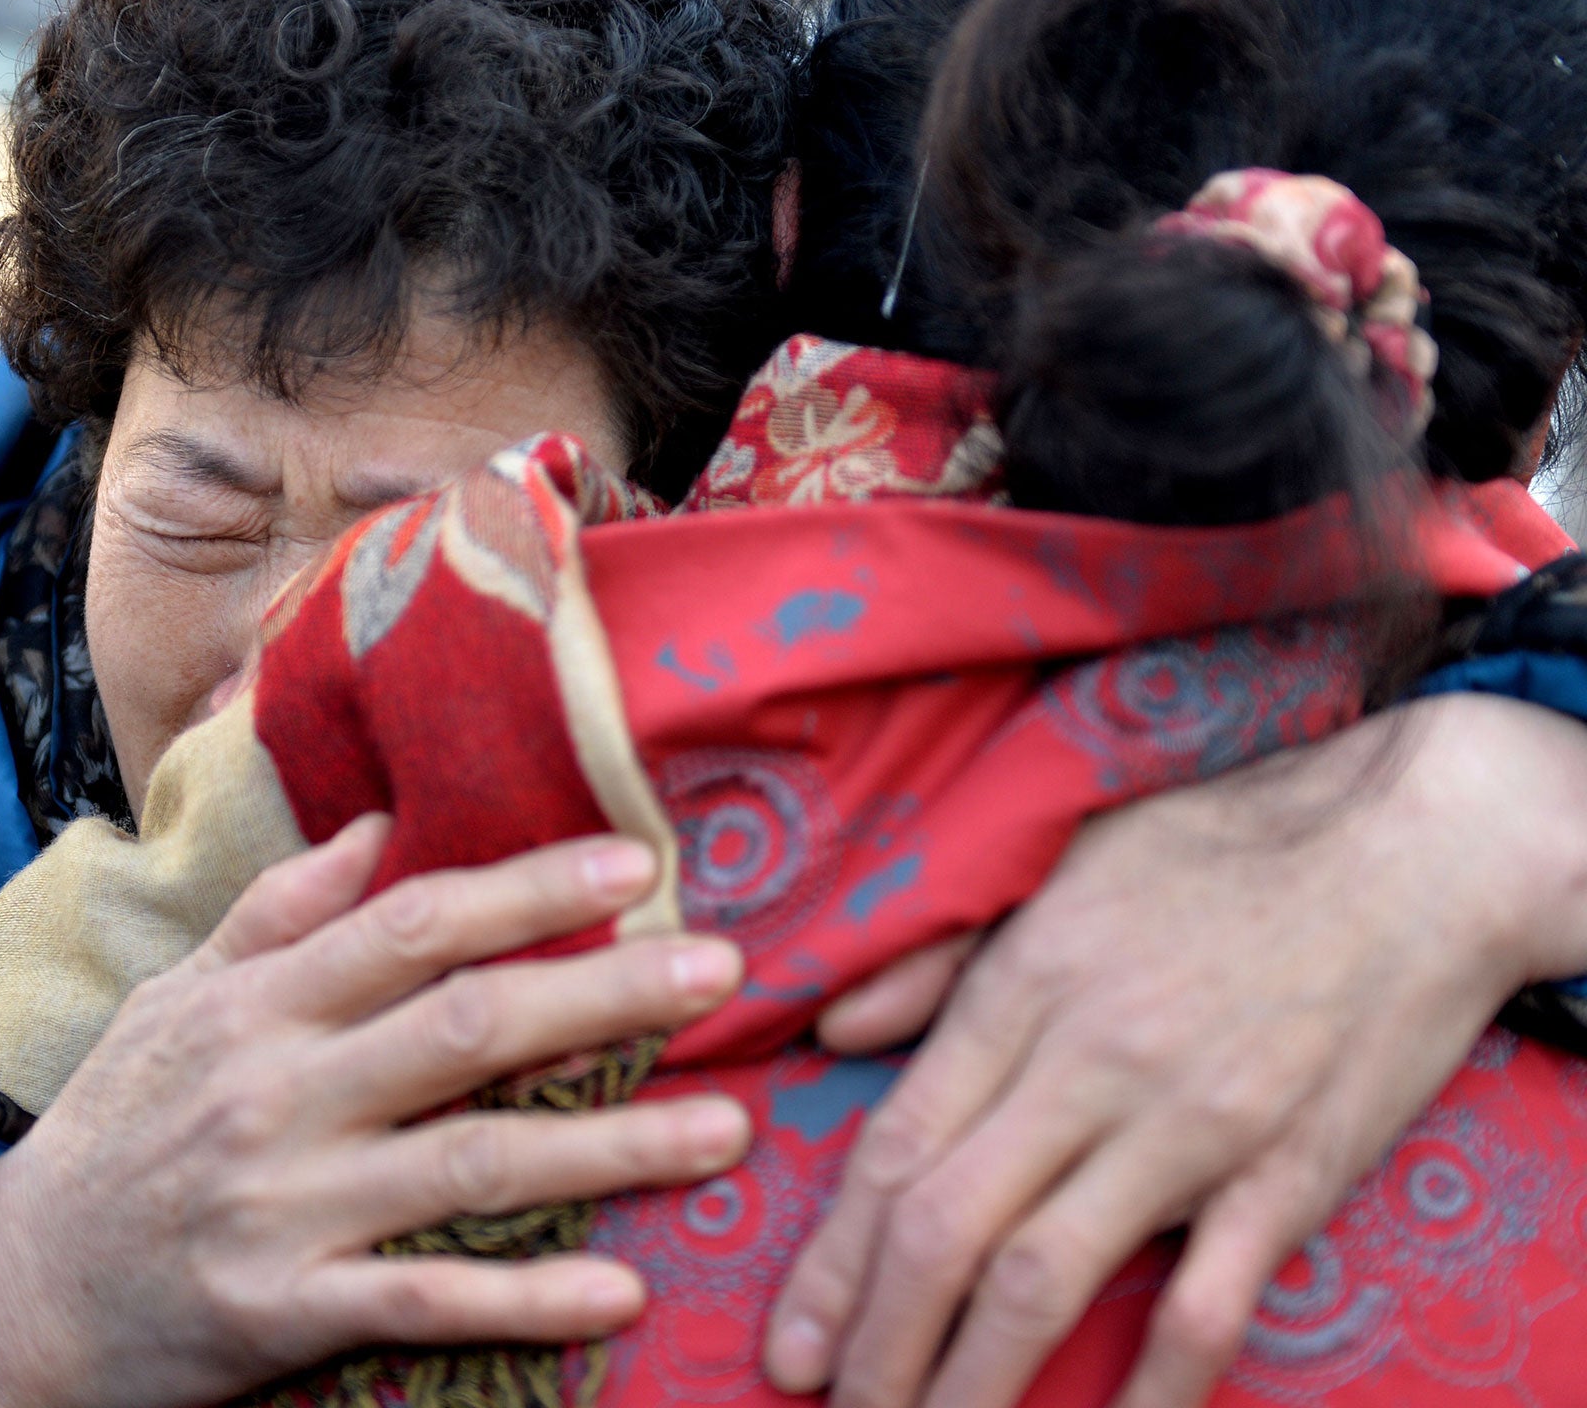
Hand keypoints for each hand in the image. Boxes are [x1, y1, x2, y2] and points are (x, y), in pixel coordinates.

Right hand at [0, 815, 749, 1407]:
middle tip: (720, 972)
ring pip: (472, 1166)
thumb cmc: (119, 1124)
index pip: (412, 928)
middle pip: (467, 1030)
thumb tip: (378, 824)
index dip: (525, 892)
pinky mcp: (287, 1311)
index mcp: (260, 1006)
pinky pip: (426, 1300)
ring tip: (725, 1128)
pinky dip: (525, 1298)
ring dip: (609, 1147)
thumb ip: (279, 912)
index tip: (631, 866)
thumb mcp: (177, 997)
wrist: (17, 1287)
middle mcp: (281, 1094)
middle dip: (603, 997)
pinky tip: (620, 1288)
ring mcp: (288, 1207)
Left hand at [766, 692, 1586, 1407]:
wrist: (1411, 847)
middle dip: (876, 1340)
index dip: (829, 1263)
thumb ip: (935, 958)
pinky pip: (1207, 1303)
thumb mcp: (1055, 864)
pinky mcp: (1288, 1173)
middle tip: (830, 1406)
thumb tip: (831, 1033)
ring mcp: (1189, 1127)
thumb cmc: (1218, 848)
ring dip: (971, 1380)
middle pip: (944, 1229)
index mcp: (1021, 989)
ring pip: (1044, 1278)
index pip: (893, 1150)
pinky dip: (1153, 1385)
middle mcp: (1087, 1065)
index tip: (787, 1342)